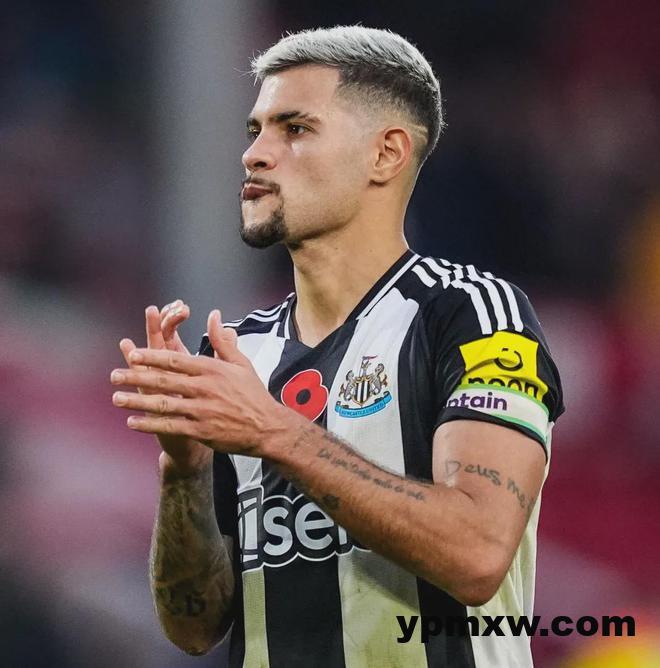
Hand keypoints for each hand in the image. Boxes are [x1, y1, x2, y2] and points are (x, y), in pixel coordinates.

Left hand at [111, 310, 288, 456]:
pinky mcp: (201, 430)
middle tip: (114, 375)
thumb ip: (222, 340)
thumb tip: (214, 315)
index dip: (152, 357)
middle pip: (164, 381)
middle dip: (136, 377)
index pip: (176, 360)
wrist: (267, 427)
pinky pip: (170, 425)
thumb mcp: (241, 363)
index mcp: (212, 369)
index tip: (133, 354)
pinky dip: (150, 424)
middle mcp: (205, 388)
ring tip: (116, 398)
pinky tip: (132, 422)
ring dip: (137, 401)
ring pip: (163, 404)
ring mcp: (202, 410)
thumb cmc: (253, 393)